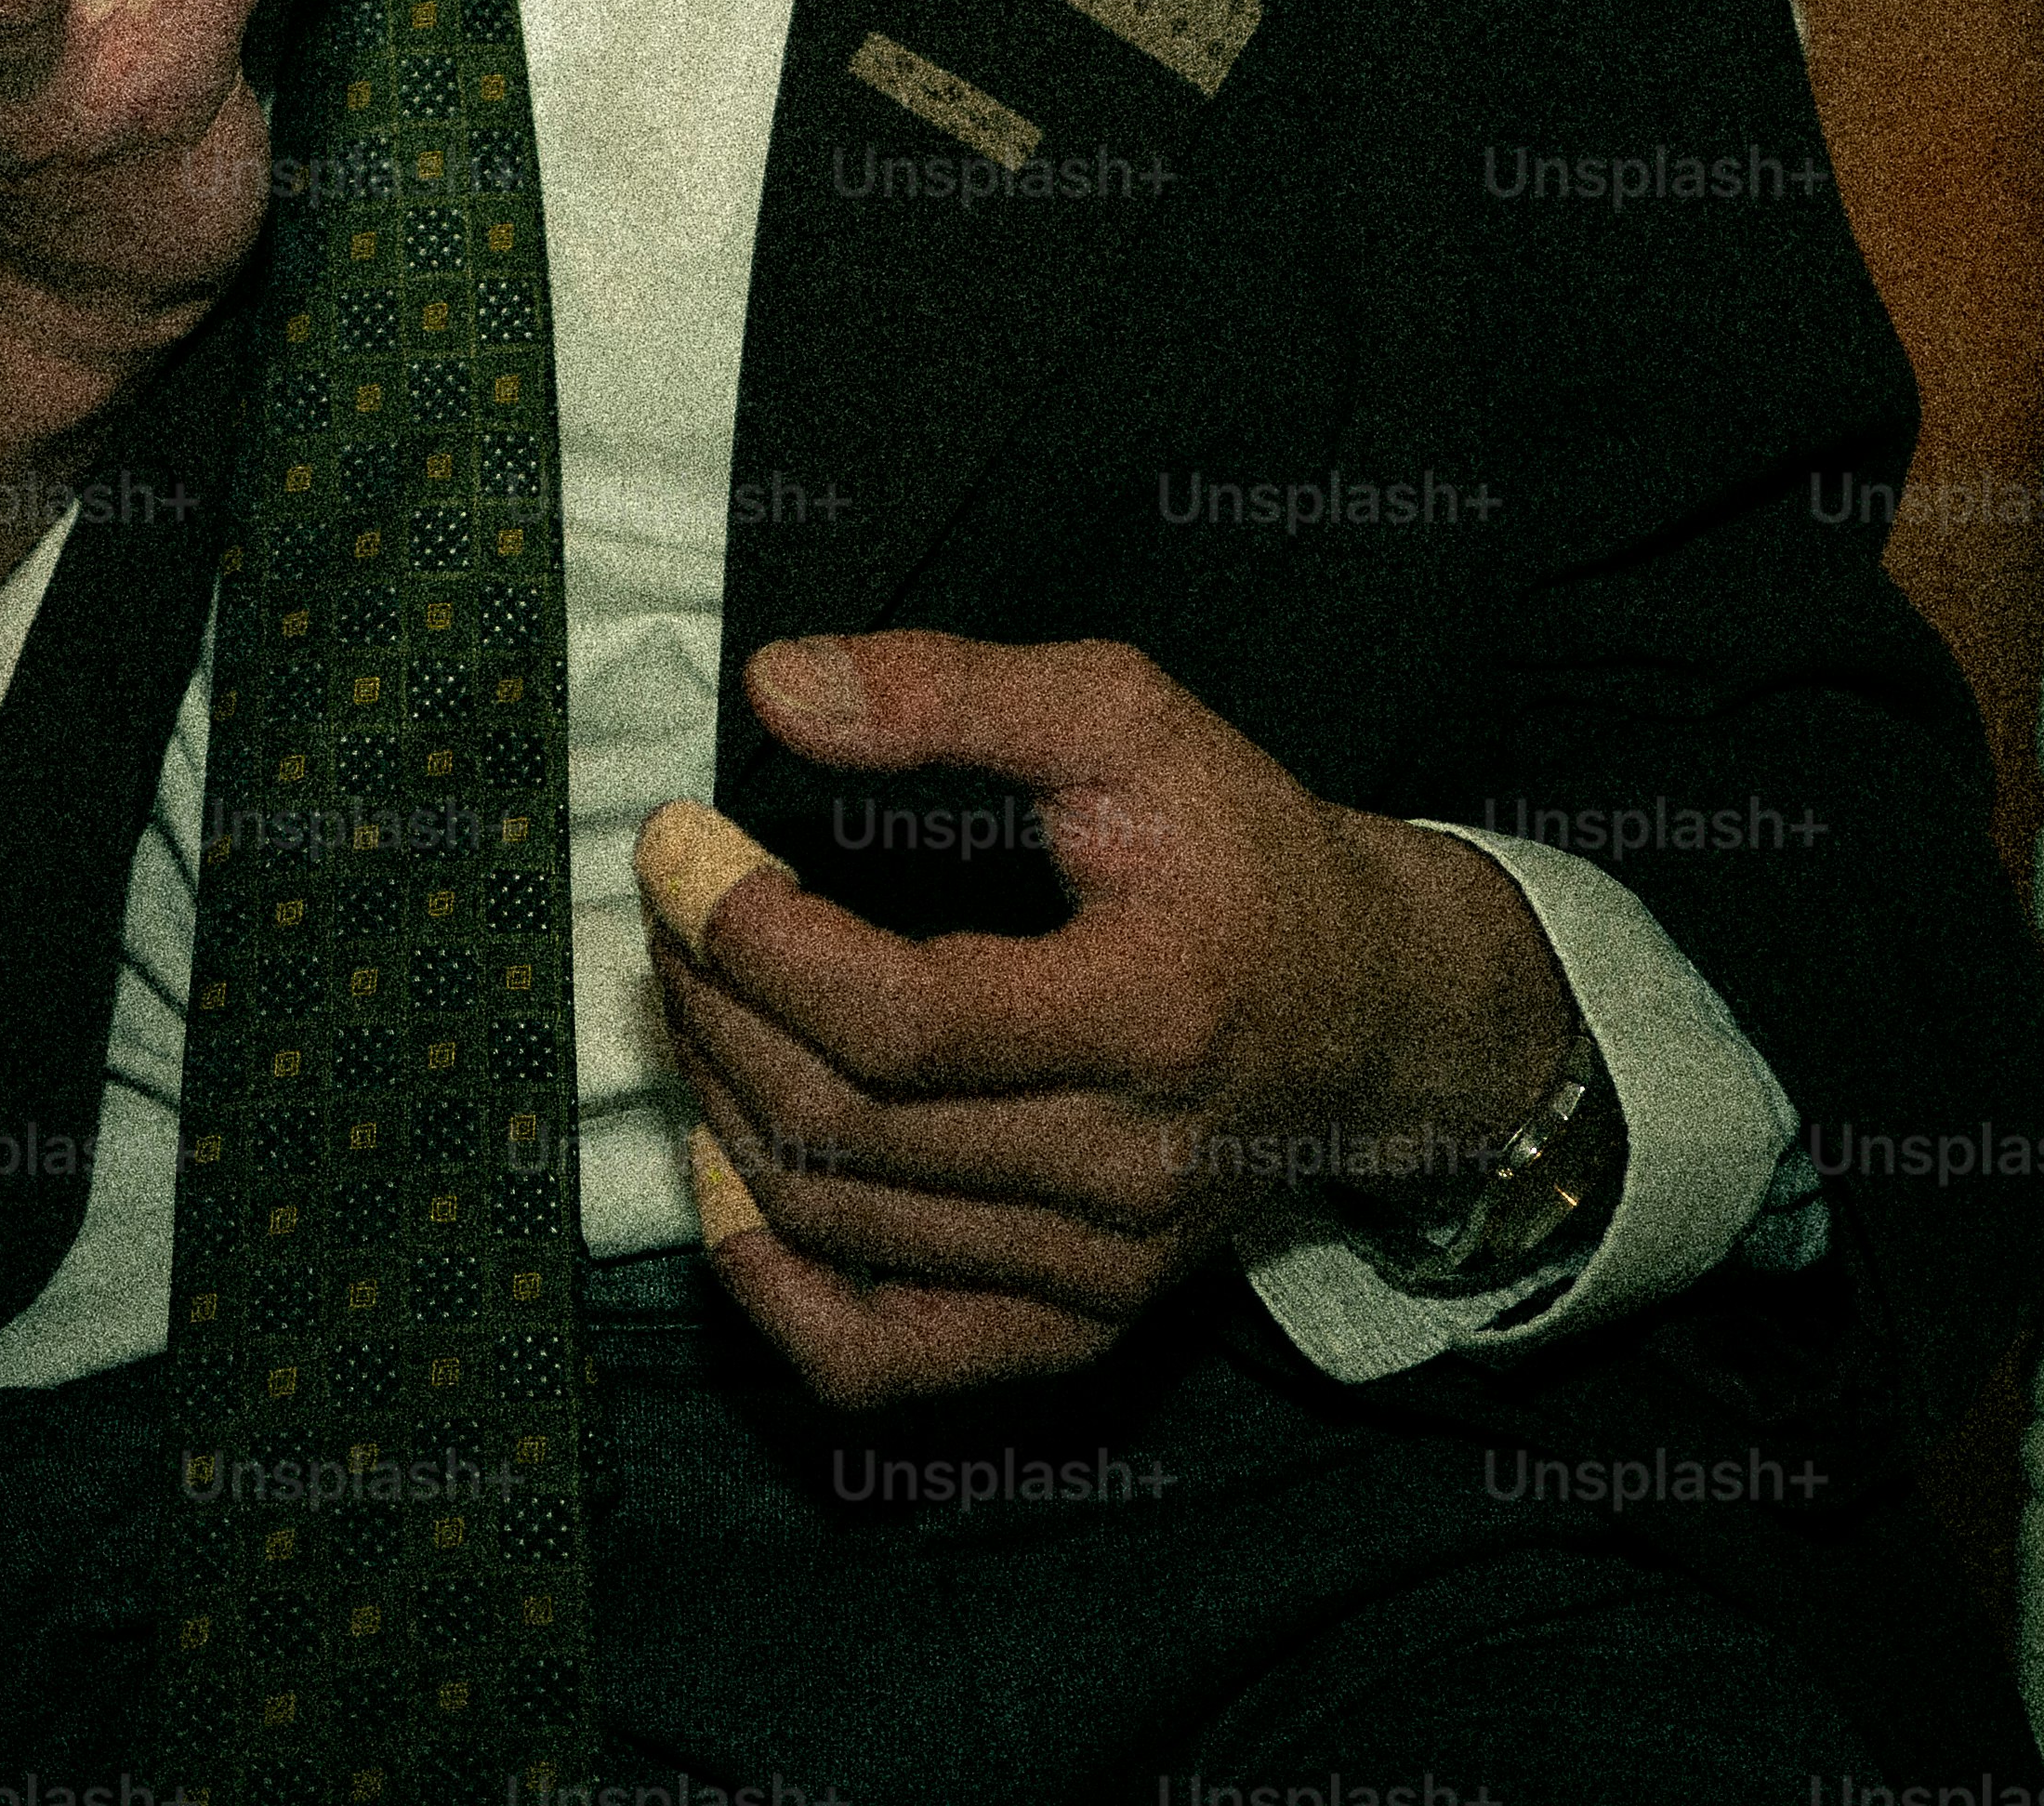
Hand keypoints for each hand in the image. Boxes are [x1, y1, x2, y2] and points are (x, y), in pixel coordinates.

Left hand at [637, 631, 1577, 1409]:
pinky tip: (723, 1175)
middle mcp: (1129, 1171)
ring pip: (842, 1218)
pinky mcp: (1077, 1323)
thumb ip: (950, 694)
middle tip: (667, 905)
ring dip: (721, 1099)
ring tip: (691, 992)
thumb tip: (774, 687)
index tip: (677, 845)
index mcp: (1154, 1017)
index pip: (897, 1019)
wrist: (1376, 1013)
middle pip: (848, 1122)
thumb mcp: (1125, 723)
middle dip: (714, 1001)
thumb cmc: (1245, 854)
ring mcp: (1102, 1269)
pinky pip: (882, 1356)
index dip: (752, 937)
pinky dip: (772, 1283)